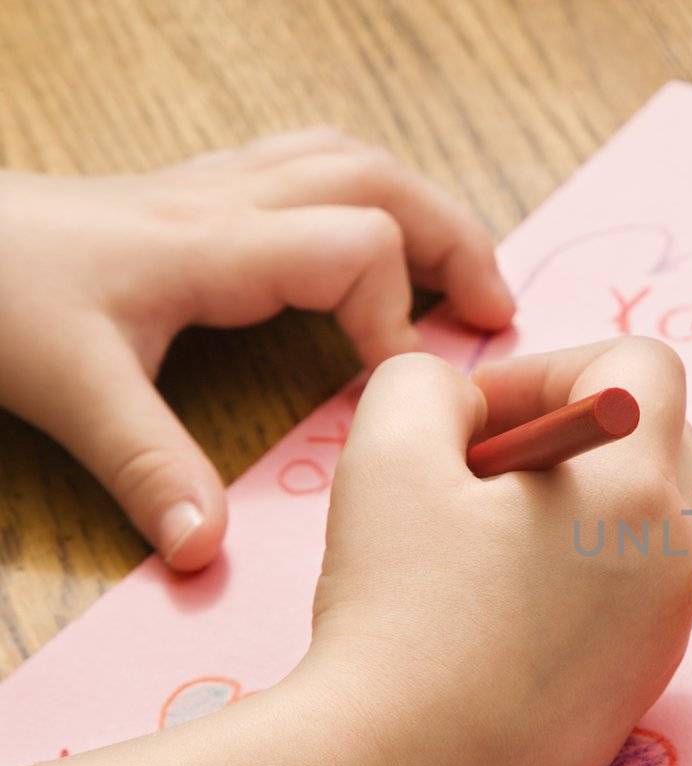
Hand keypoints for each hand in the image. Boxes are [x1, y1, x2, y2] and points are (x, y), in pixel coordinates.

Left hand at [0, 128, 514, 569]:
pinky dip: (363, 199)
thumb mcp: (69, 389)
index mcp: (215, 246)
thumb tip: (207, 551)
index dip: (398, 317)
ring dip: (418, 208)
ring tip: (456, 273)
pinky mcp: (193, 197)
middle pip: (379, 181)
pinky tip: (365, 244)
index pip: (360, 245)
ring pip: (348, 161)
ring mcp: (211, 190)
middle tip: (495, 313)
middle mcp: (227, 203)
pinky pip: (308, 169)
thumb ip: (148, 468)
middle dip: (454, 240)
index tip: (397, 391)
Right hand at [301, 338, 691, 765]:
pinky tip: (493, 615)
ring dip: (571, 506)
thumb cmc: (399, 614)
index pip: (644, 369)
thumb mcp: (387, 453)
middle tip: (474, 475)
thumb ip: (427, 384)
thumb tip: (468, 403)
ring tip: (477, 547)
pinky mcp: (643, 687)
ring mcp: (669, 629)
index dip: (555, 367)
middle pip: (656, 440)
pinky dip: (574, 576)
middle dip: (570, 431)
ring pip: (641, 521)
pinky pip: (628, 595)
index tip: (478, 420)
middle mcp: (678, 554)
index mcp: (639, 487)